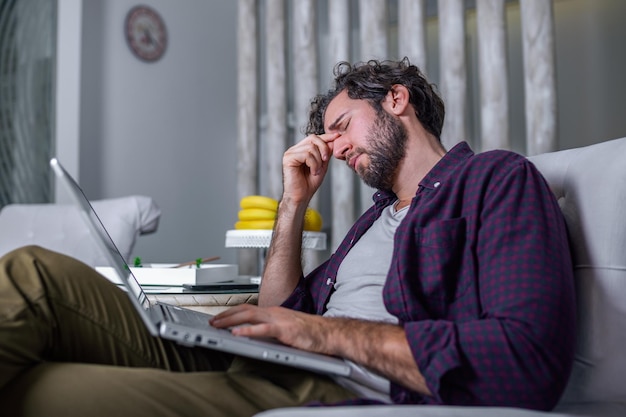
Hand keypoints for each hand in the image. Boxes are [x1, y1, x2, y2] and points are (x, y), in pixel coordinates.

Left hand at [210, 304, 328, 352]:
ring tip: (218, 325)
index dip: (231, 312)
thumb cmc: (310, 332)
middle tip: (212, 321)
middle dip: (225, 315)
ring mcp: (279, 320)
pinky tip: (237, 333)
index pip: (248, 309)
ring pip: (249, 316)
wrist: (328, 333)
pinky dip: (248, 331)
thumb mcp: (286, 328)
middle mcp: (274, 312)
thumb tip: (255, 335)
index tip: (219, 318)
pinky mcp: (284, 330)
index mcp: (274, 312)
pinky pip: (263, 329)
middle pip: (244, 310)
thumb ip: (271, 329)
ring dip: (230, 320)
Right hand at [282, 132, 339, 204]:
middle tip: (325, 161)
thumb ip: (326, 153)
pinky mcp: (288, 158)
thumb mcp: (322, 165)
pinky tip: (312, 172)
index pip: (314, 138)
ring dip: (318, 161)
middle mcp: (295, 149)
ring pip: (311, 147)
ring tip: (316, 171)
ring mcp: (290, 153)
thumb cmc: (310, 183)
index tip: (338, 136)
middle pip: (313, 138)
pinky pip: (306, 154)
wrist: (301, 197)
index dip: (326, 136)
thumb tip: (333, 140)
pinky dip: (313, 164)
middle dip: (323, 149)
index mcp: (302, 150)